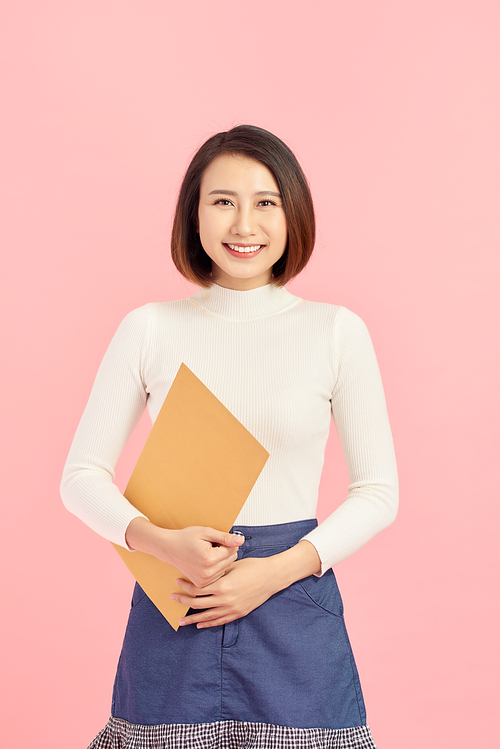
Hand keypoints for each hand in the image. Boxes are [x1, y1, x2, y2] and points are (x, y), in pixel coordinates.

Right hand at [125, 518, 244, 587]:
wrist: (169, 548)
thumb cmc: (186, 538)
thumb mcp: (206, 532)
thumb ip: (225, 537)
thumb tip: (240, 540)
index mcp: (210, 559)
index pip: (233, 550)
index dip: (227, 542)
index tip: (216, 540)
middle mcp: (208, 573)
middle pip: (231, 559)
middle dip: (224, 551)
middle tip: (211, 546)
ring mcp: (204, 580)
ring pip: (226, 568)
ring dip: (220, 560)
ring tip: (207, 553)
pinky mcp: (201, 584)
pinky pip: (218, 575)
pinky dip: (216, 568)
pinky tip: (206, 562)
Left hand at [170, 538, 320, 628]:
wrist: (271, 576)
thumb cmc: (253, 567)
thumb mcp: (232, 566)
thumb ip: (216, 572)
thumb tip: (202, 571)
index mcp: (222, 585)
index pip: (198, 589)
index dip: (186, 586)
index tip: (177, 582)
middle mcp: (225, 600)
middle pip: (198, 604)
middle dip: (184, 601)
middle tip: (172, 598)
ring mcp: (231, 608)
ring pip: (207, 616)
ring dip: (193, 619)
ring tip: (181, 620)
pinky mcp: (238, 613)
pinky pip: (220, 621)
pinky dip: (208, 624)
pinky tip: (200, 625)